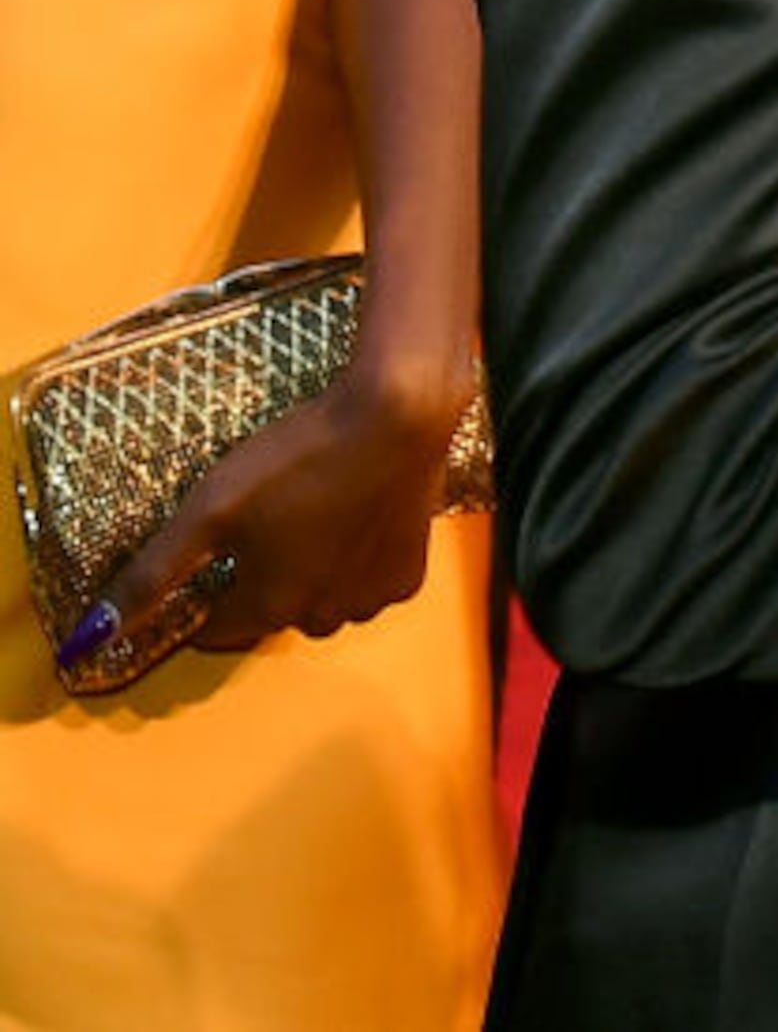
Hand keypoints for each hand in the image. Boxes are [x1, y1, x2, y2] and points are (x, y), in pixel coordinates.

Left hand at [63, 361, 463, 672]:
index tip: (213, 553)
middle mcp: (320, 617)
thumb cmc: (297, 458)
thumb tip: (89, 639)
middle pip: (272, 615)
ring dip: (312, 579)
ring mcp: (371, 597)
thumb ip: (150, 576)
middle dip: (261, 585)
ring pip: (324, 603)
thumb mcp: (209, 508)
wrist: (398, 415)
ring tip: (311, 519)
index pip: (214, 631)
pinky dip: (358, 566)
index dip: (204, 595)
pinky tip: (357, 521)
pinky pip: (369, 584)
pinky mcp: (411, 572)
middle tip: (264, 526)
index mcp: (268, 606)